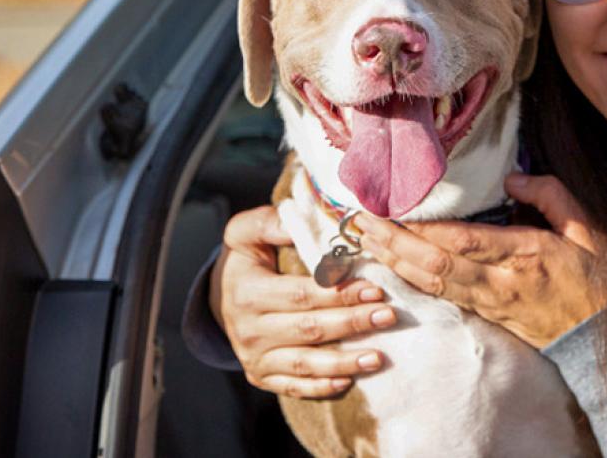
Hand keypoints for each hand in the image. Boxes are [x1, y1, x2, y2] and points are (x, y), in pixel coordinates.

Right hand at [210, 205, 398, 397]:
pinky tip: (349, 382)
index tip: (374, 289)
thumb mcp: (246, 233)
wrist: (219, 296)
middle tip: (388, 316)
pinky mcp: (261, 376)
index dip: (338, 294)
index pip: (301, 295)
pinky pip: (293, 387)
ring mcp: (254, 357)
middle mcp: (248, 330)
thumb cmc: (244, 259)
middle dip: (352, 323)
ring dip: (344, 362)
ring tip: (378, 358)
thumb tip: (299, 219)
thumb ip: (270, 223)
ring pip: (304, 364)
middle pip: (309, 329)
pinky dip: (321, 388)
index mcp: (248, 292)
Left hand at [353, 173, 606, 347]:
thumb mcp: (590, 230)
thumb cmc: (602, 281)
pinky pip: (444, 298)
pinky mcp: (489, 316)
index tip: (394, 208)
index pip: (462, 241)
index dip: (422, 228)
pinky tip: (394, 267)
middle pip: (436, 265)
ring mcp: (493, 303)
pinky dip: (414, 281)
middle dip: (394, 244)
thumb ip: (551, 196)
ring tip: (366, 240)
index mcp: (527, 255)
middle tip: (361, 222)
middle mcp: (502, 282)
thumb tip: (513, 178)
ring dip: (396, 262)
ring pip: (433, 284)